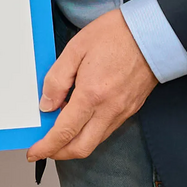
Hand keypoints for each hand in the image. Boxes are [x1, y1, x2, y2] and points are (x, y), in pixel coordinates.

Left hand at [26, 8, 157, 162]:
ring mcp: (123, 111)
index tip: (34, 152)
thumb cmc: (116, 35)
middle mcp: (109, 109)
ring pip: (95, 142)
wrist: (153, 32)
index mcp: (92, 94)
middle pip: (81, 148)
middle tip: (44, 148)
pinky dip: (90, 133)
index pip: (64, 132)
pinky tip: (80, 119)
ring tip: (59, 132)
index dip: (46, 147)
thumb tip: (47, 104)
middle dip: (59, 153)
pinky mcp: (131, 109)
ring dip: (75, 144)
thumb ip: (57, 79)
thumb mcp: (76, 48)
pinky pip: (107, 130)